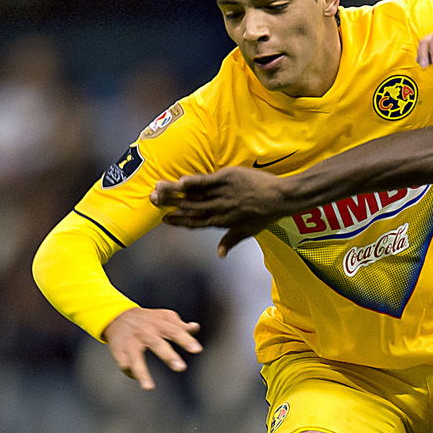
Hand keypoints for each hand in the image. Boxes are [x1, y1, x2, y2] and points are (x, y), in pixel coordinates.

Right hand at [103, 307, 202, 390]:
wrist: (118, 316)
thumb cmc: (149, 320)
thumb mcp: (164, 318)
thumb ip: (180, 326)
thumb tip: (195, 327)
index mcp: (159, 323)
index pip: (175, 331)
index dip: (186, 340)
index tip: (197, 350)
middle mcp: (144, 332)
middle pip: (157, 343)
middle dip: (168, 356)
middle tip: (181, 368)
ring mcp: (130, 342)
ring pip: (135, 358)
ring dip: (142, 373)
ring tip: (149, 388)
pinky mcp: (118, 350)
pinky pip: (124, 364)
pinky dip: (131, 373)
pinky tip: (138, 379)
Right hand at [152, 167, 288, 255]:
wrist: (280, 198)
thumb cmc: (265, 214)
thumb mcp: (247, 231)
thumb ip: (230, 241)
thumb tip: (220, 254)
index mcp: (221, 222)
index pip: (195, 223)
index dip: (178, 221)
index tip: (163, 218)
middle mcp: (219, 209)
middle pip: (189, 208)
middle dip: (170, 204)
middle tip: (152, 200)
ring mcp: (222, 194)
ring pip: (195, 195)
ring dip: (175, 192)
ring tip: (158, 188)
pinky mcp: (227, 178)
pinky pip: (207, 181)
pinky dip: (194, 182)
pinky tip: (181, 182)